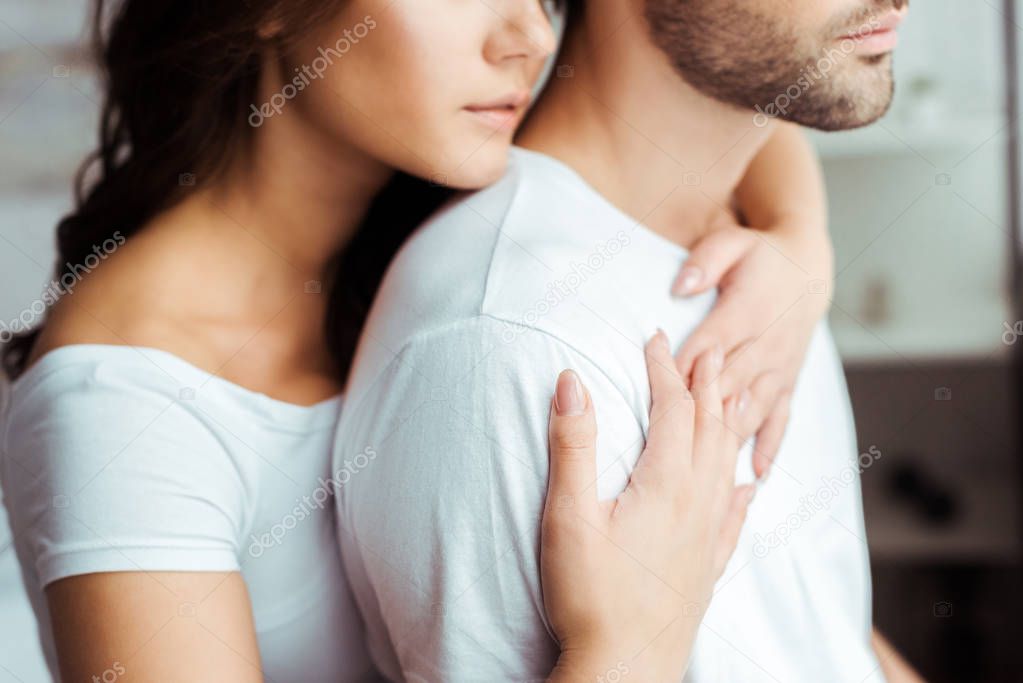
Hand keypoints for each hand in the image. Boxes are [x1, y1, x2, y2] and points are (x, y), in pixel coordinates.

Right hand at [543, 334, 754, 681]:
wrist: (625, 669)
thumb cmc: (591, 596)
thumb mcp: (568, 515)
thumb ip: (573, 445)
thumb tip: (572, 381)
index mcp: (666, 484)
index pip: (673, 409)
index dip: (665, 369)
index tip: (656, 338)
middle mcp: (697, 504)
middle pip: (710, 428)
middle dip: (708, 384)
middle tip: (710, 349)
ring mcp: (706, 537)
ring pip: (726, 464)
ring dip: (728, 423)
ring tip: (732, 396)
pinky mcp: (706, 567)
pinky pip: (734, 516)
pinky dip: (740, 489)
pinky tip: (747, 484)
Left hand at [672, 215, 832, 477]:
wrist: (808, 268)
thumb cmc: (759, 256)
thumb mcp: (731, 243)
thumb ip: (705, 262)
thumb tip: (680, 286)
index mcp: (746, 313)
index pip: (708, 346)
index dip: (683, 369)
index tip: (658, 391)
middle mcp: (765, 348)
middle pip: (726, 385)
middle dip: (698, 414)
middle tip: (670, 443)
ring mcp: (779, 371)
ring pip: (752, 410)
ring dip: (728, 439)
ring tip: (703, 471)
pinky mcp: (787, 384)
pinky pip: (780, 420)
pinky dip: (768, 448)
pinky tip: (753, 476)